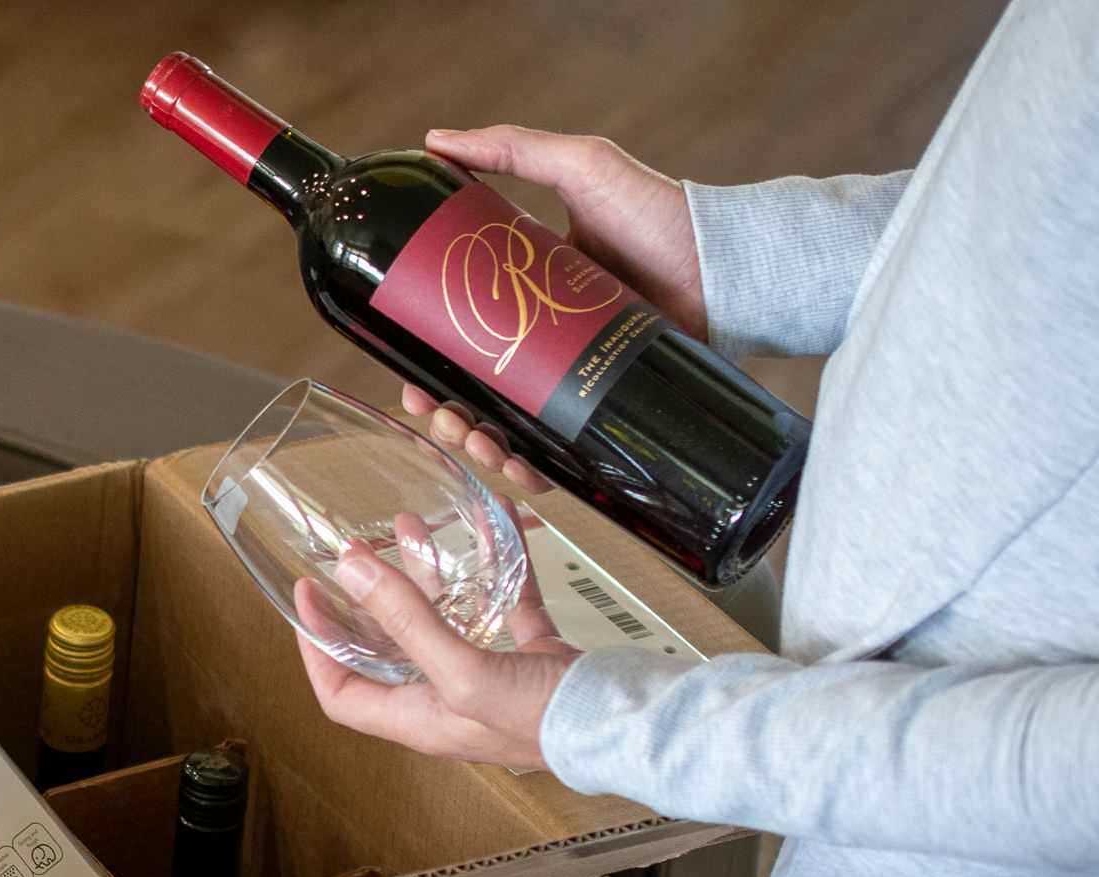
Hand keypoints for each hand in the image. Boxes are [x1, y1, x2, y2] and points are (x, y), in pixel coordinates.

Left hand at [293, 509, 580, 770]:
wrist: (634, 726)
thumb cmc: (547, 721)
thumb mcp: (462, 670)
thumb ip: (407, 621)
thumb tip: (350, 574)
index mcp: (419, 719)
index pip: (342, 691)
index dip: (317, 648)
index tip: (309, 597)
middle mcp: (448, 701)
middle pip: (388, 649)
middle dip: (370, 600)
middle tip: (356, 556)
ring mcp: (491, 678)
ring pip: (445, 618)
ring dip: (426, 574)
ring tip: (412, 526)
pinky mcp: (533, 656)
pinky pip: (505, 603)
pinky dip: (497, 565)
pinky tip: (496, 524)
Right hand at [405, 125, 704, 491]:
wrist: (729, 268)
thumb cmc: (660, 213)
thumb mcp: (582, 169)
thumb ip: (513, 149)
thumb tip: (435, 141)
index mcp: (522, 294)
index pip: (457, 337)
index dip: (425, 365)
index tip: (409, 379)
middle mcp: (542, 340)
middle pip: (474, 392)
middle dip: (447, 415)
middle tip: (441, 416)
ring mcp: (573, 378)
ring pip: (511, 428)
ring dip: (482, 445)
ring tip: (481, 443)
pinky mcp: (606, 408)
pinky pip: (560, 451)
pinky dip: (533, 470)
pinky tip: (521, 472)